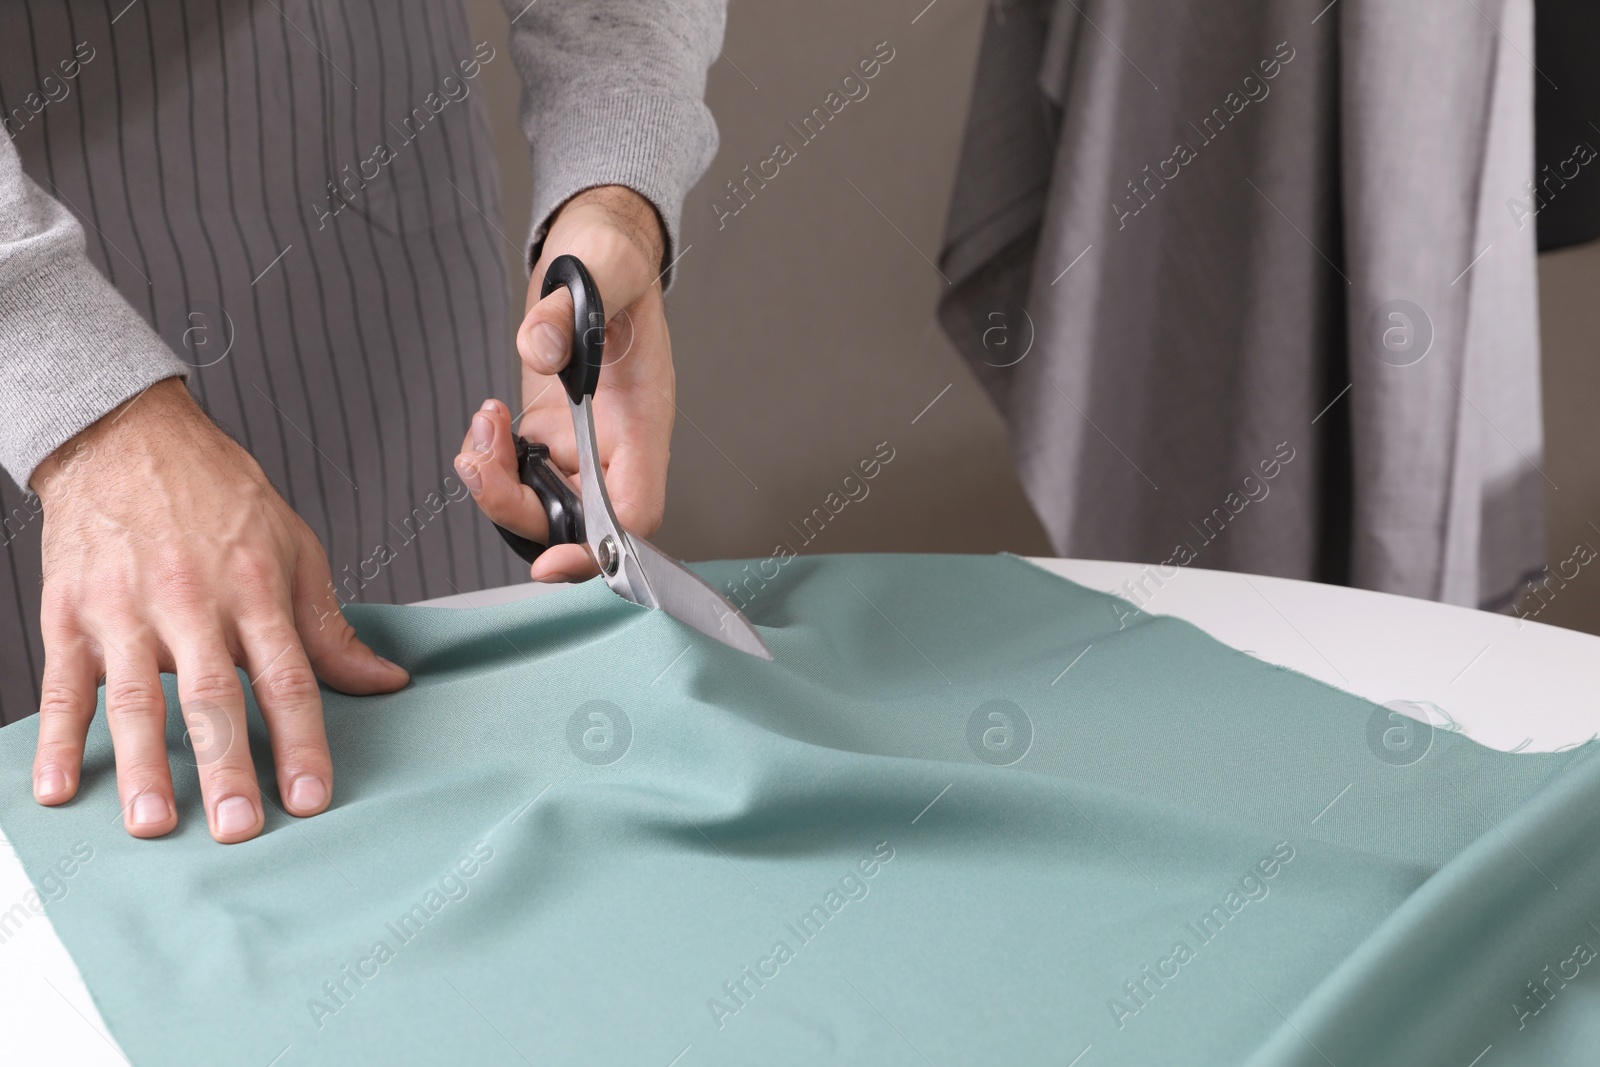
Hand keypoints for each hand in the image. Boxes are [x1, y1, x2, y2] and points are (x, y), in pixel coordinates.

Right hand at [31, 379, 408, 841]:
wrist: (126, 435)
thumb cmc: (218, 494)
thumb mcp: (293, 547)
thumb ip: (329, 627)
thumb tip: (385, 681)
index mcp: (255, 588)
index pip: (287, 678)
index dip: (301, 742)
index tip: (311, 799)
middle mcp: (191, 601)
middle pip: (213, 695)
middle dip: (227, 765)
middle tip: (241, 828)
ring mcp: (126, 610)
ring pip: (136, 697)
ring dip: (144, 765)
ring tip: (155, 824)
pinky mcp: (71, 614)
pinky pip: (65, 684)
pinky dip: (58, 739)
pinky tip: (61, 790)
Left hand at [454, 185, 674, 582]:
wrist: (597, 250)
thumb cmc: (615, 261)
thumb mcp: (601, 267)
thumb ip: (568, 310)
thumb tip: (541, 347)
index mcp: (643, 422)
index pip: (633, 512)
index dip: (598, 548)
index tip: (554, 559)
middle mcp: (615, 445)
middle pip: (576, 523)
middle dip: (517, 508)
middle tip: (481, 462)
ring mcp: (582, 443)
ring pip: (541, 506)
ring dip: (496, 485)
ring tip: (482, 425)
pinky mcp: (551, 433)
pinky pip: (519, 477)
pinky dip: (490, 461)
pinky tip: (486, 420)